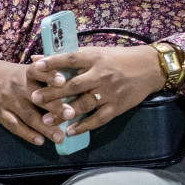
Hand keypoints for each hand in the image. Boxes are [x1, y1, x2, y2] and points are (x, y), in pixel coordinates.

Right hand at [0, 60, 66, 145]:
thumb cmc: (15, 75)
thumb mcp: (28, 69)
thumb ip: (48, 73)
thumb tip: (73, 74)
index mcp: (27, 72)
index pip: (38, 71)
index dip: (50, 76)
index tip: (63, 82)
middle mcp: (18, 86)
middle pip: (37, 97)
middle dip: (54, 106)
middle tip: (71, 114)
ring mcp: (8, 101)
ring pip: (28, 115)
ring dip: (45, 127)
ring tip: (60, 137)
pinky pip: (14, 125)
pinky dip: (27, 134)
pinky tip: (40, 140)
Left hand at [26, 45, 167, 135]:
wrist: (150, 68)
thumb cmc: (119, 59)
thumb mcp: (97, 53)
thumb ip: (69, 57)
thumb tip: (37, 60)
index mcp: (96, 58)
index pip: (72, 58)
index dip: (54, 62)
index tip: (35, 67)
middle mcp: (102, 75)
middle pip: (74, 85)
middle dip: (53, 93)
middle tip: (34, 99)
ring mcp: (110, 92)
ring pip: (84, 104)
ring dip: (64, 113)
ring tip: (46, 120)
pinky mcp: (118, 106)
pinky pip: (99, 118)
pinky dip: (84, 125)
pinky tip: (71, 130)